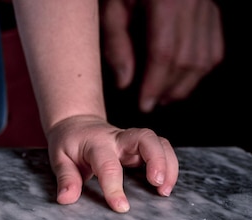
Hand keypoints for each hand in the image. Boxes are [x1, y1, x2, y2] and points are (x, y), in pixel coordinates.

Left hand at [46, 115, 178, 212]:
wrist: (76, 124)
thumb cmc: (68, 144)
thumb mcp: (59, 159)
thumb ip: (66, 178)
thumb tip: (66, 199)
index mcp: (96, 143)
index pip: (108, 164)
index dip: (114, 186)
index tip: (121, 207)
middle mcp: (118, 138)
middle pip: (145, 138)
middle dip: (157, 160)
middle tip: (158, 186)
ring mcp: (132, 140)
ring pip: (159, 142)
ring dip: (168, 164)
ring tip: (165, 191)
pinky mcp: (141, 146)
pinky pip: (162, 149)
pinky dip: (170, 165)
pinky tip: (166, 185)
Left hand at [100, 0, 223, 111]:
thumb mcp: (111, 7)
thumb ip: (116, 43)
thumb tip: (125, 83)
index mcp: (167, 2)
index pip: (164, 53)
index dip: (155, 83)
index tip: (145, 103)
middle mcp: (193, 4)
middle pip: (188, 58)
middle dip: (169, 88)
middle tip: (152, 103)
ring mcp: (207, 6)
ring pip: (206, 56)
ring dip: (187, 83)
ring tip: (165, 96)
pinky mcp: (211, 9)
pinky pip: (214, 46)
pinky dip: (201, 68)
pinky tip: (183, 78)